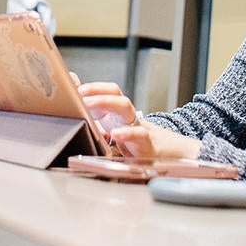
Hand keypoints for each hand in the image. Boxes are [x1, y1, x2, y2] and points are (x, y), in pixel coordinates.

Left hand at [74, 77, 200, 159]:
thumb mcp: (113, 132)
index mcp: (118, 115)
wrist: (170, 157)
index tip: (75, 87)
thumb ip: (95, 117)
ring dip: (106, 101)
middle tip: (80, 93)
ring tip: (89, 104)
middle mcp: (127, 118)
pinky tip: (115, 134)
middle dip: (97, 90)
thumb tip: (78, 100)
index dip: (93, 87)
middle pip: (116, 93)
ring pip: (125, 107)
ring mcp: (137, 128)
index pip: (109, 91)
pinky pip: (138, 135)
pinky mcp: (146, 145)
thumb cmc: (136, 144)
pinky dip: (127, 133)